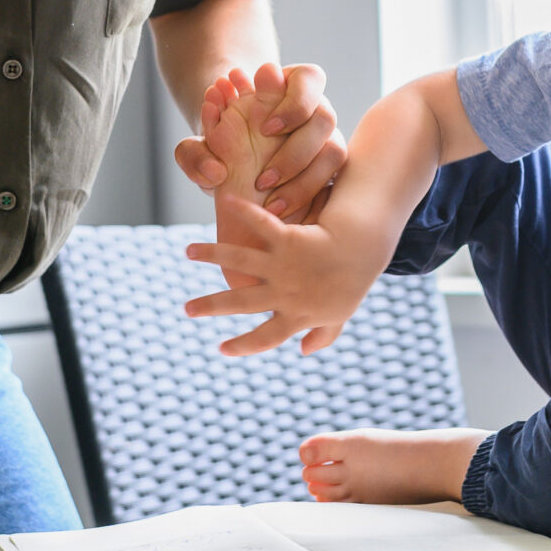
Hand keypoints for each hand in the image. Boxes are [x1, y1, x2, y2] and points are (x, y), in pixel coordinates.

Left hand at [172, 62, 346, 219]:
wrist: (233, 177)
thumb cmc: (218, 153)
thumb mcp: (198, 150)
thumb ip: (193, 155)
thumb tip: (216, 171)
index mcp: (289, 87)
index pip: (309, 78)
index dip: (293, 103)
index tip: (265, 128)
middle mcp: (315, 111)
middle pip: (325, 117)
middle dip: (297, 149)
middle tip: (264, 179)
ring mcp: (327, 140)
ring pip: (334, 152)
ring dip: (305, 180)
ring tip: (272, 204)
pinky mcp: (332, 170)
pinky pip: (335, 182)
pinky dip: (311, 199)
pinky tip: (284, 214)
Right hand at [184, 201, 386, 355]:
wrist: (364, 248)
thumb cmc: (351, 283)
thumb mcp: (339, 314)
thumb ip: (322, 334)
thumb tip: (304, 350)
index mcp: (296, 315)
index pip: (265, 337)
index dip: (243, 346)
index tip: (221, 349)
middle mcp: (286, 293)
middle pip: (242, 302)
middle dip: (211, 306)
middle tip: (187, 309)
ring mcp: (285, 266)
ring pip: (241, 260)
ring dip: (212, 254)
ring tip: (188, 251)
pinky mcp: (289, 239)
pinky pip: (262, 224)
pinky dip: (243, 211)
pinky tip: (225, 200)